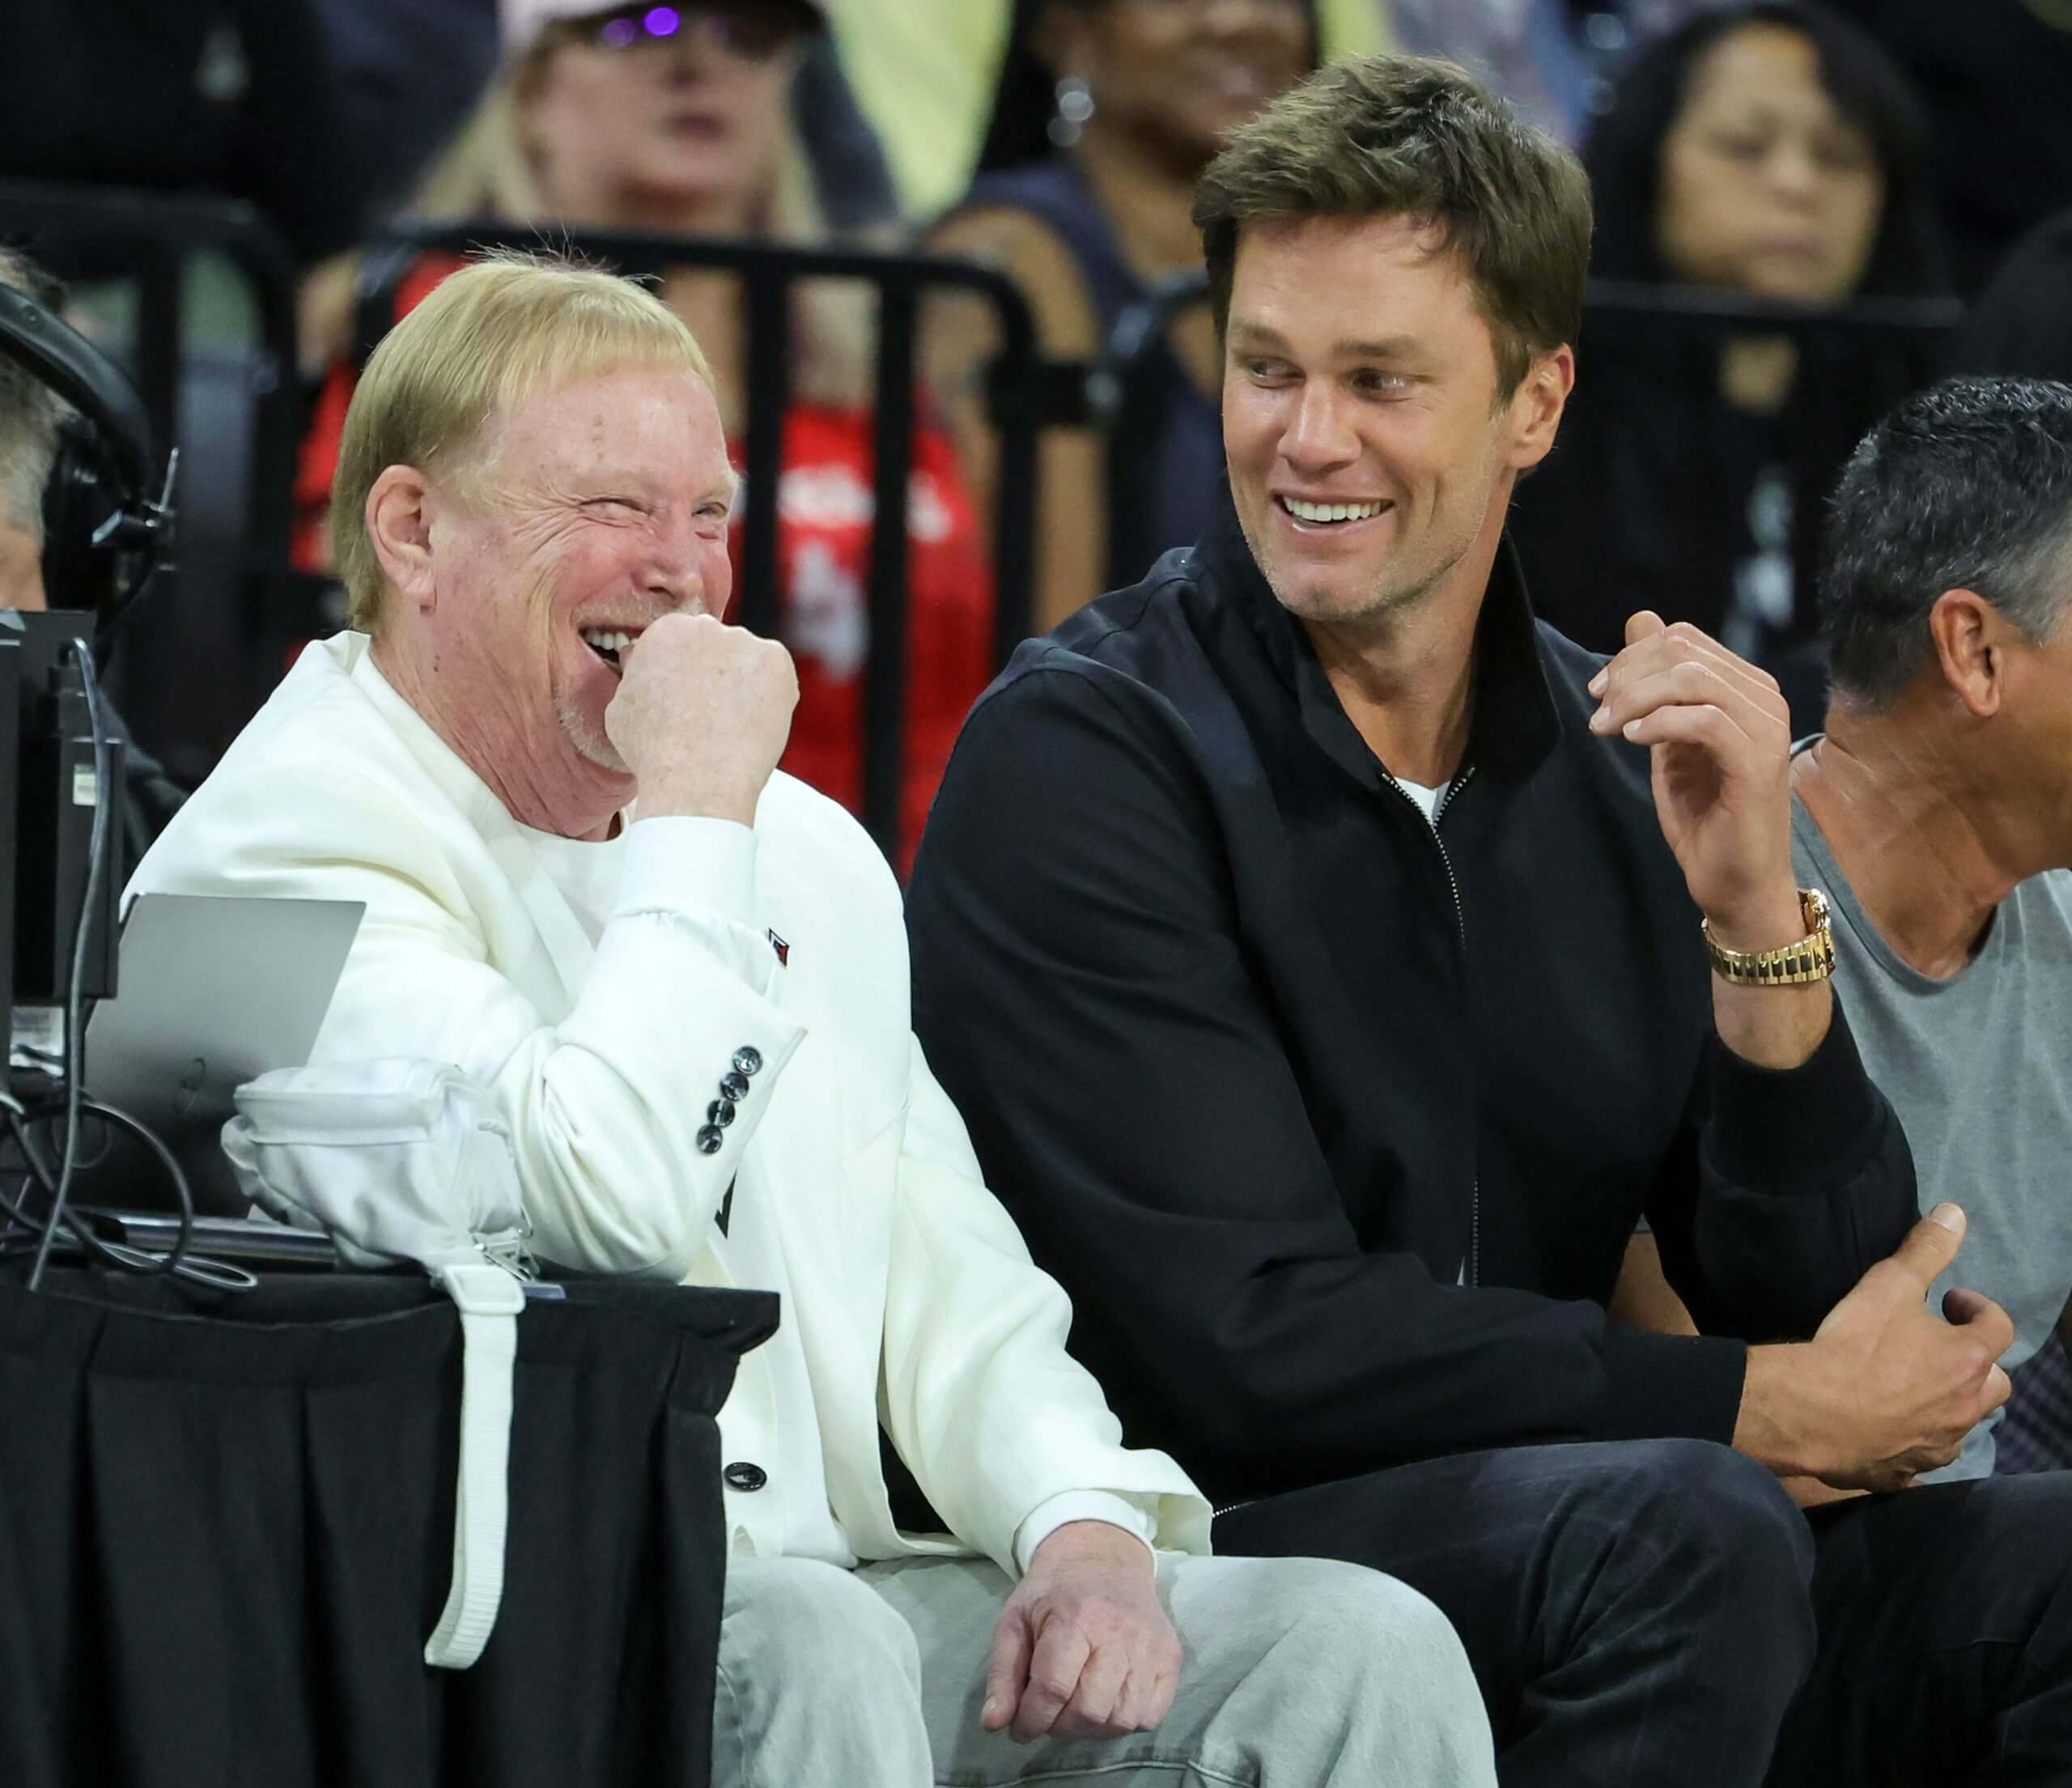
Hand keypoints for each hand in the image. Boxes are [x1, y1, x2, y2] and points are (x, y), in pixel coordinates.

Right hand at [604, 612, 796, 824]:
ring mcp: (744, 641)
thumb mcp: (620, 708)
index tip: (690, 702)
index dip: (687, 676)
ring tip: (733, 727)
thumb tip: (637, 659)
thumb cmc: (653, 751)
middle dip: (717, 676)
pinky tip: (754, 725)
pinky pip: (777, 678)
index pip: (684, 644)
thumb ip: (635, 677)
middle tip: (714, 715)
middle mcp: (705, 626)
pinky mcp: (777, 661)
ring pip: (749, 663)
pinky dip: (772, 699)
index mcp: (666, 631)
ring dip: (744, 687)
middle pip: (717, 649)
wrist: (697, 777)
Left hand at [982, 1521, 1180, 1743]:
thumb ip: (1002, 1674)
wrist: (1104, 1558)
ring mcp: (1151, 1647)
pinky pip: (1150, 1716)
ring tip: (1075, 1709)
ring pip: (1120, 1721)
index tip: (1019, 1728)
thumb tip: (993, 1724)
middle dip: (1059, 1727)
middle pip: (1088, 1711)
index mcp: (1075, 1616)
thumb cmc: (1054, 1593)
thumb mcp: (1015, 1621)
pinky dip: (1125, 1722)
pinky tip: (1107, 1702)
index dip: (1031, 1720)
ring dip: (1091, 1729)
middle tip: (1049, 1714)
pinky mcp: (1171, 1657)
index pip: (1053, 1689)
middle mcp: (1119, 1632)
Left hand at [1587, 613, 1799, 950]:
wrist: (1733, 879)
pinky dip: (1659, 723)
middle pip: (1684, 650)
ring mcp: (1767, 728)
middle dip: (1627, 674)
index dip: (1631, 656)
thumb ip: (1656, 683)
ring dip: (1636, 698)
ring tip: (1608, 728)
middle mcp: (1764, 698)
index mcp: (1744, 687)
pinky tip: (1633, 738)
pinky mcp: (1759, 761)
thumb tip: (1639, 619)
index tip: (1597, 692)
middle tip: (1598, 711)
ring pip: (1693, 679)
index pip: (1683, 638)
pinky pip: (1706, 719)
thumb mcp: (1667, 736)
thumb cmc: (1703, 813)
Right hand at [1734, 1204, 2013, 1491]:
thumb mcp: (1887, 1285)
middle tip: (1936, 1347)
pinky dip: (1916, 1441)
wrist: (1811, 1413)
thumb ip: (1924, 1249)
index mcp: (1967, 1359)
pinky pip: (1924, 1458)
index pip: (1998, 1327)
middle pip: (1995, 1384)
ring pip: (1963, 1423)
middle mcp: (1965, 1406)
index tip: (1948, 1300)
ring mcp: (1939, 1443)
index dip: (1977, 1308)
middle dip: (1974, 1362)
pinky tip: (1887, 1429)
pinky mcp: (1908, 1471)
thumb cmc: (1854, 1346)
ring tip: (1912, 1386)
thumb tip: (1956, 1212)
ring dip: (1949, 1403)